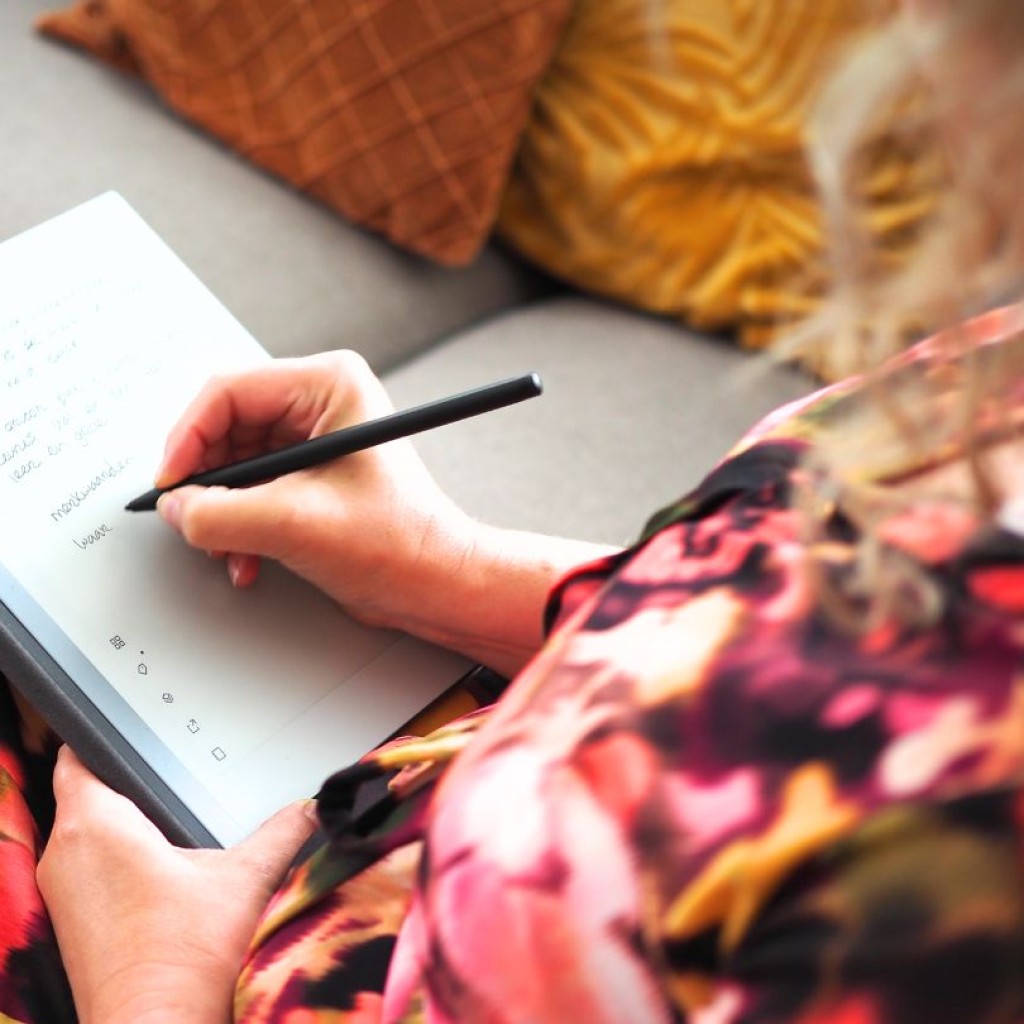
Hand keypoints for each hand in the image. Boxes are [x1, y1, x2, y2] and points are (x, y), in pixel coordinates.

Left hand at [37, 746, 315, 1023]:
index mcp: (96, 827)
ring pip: (84, 835)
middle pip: (82, 795)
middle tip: (167, 775)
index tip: (126, 730)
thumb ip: (283, 831)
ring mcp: (64, 895)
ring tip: (167, 824)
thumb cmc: (182, 963)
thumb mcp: (246, 879)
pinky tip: (160, 875)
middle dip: (122, 783)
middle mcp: (67, 856)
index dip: (99, 738)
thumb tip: (311, 808)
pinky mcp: (72, 926)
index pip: (76, 758)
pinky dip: (115, 862)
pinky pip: (86, 871)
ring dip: (118, 825)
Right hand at [153, 350, 475, 632]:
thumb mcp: (295, 524)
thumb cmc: (398, 543)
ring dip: (222, 512)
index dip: (188, 438)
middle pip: (226, 429)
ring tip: (227, 547)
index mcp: (328, 385)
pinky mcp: (310, 477)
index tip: (169, 483)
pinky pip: (251, 490)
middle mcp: (320, 403)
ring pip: (234, 464)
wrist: (433, 585)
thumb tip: (174, 507)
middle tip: (193, 519)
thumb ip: (220, 513)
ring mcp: (314, 440)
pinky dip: (239, 524)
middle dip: (207, 483)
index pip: (228, 392)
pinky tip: (246, 557)